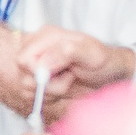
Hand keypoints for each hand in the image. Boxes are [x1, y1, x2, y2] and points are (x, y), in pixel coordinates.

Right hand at [13, 25, 135, 109]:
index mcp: (46, 37)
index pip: (24, 59)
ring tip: (69, 81)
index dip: (40, 72)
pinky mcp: (37, 80)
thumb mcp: (93, 54)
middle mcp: (36, 50)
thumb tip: (44, 62)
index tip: (63, 73)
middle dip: (48, 84)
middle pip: (24, 75)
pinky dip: (48, 97)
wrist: (111, 76)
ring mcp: (36, 65)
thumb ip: (69, 52)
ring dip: (50, 91)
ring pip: (27, 87)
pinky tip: (63, 88)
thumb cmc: (105, 61)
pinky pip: (31, 95)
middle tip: (69, 78)